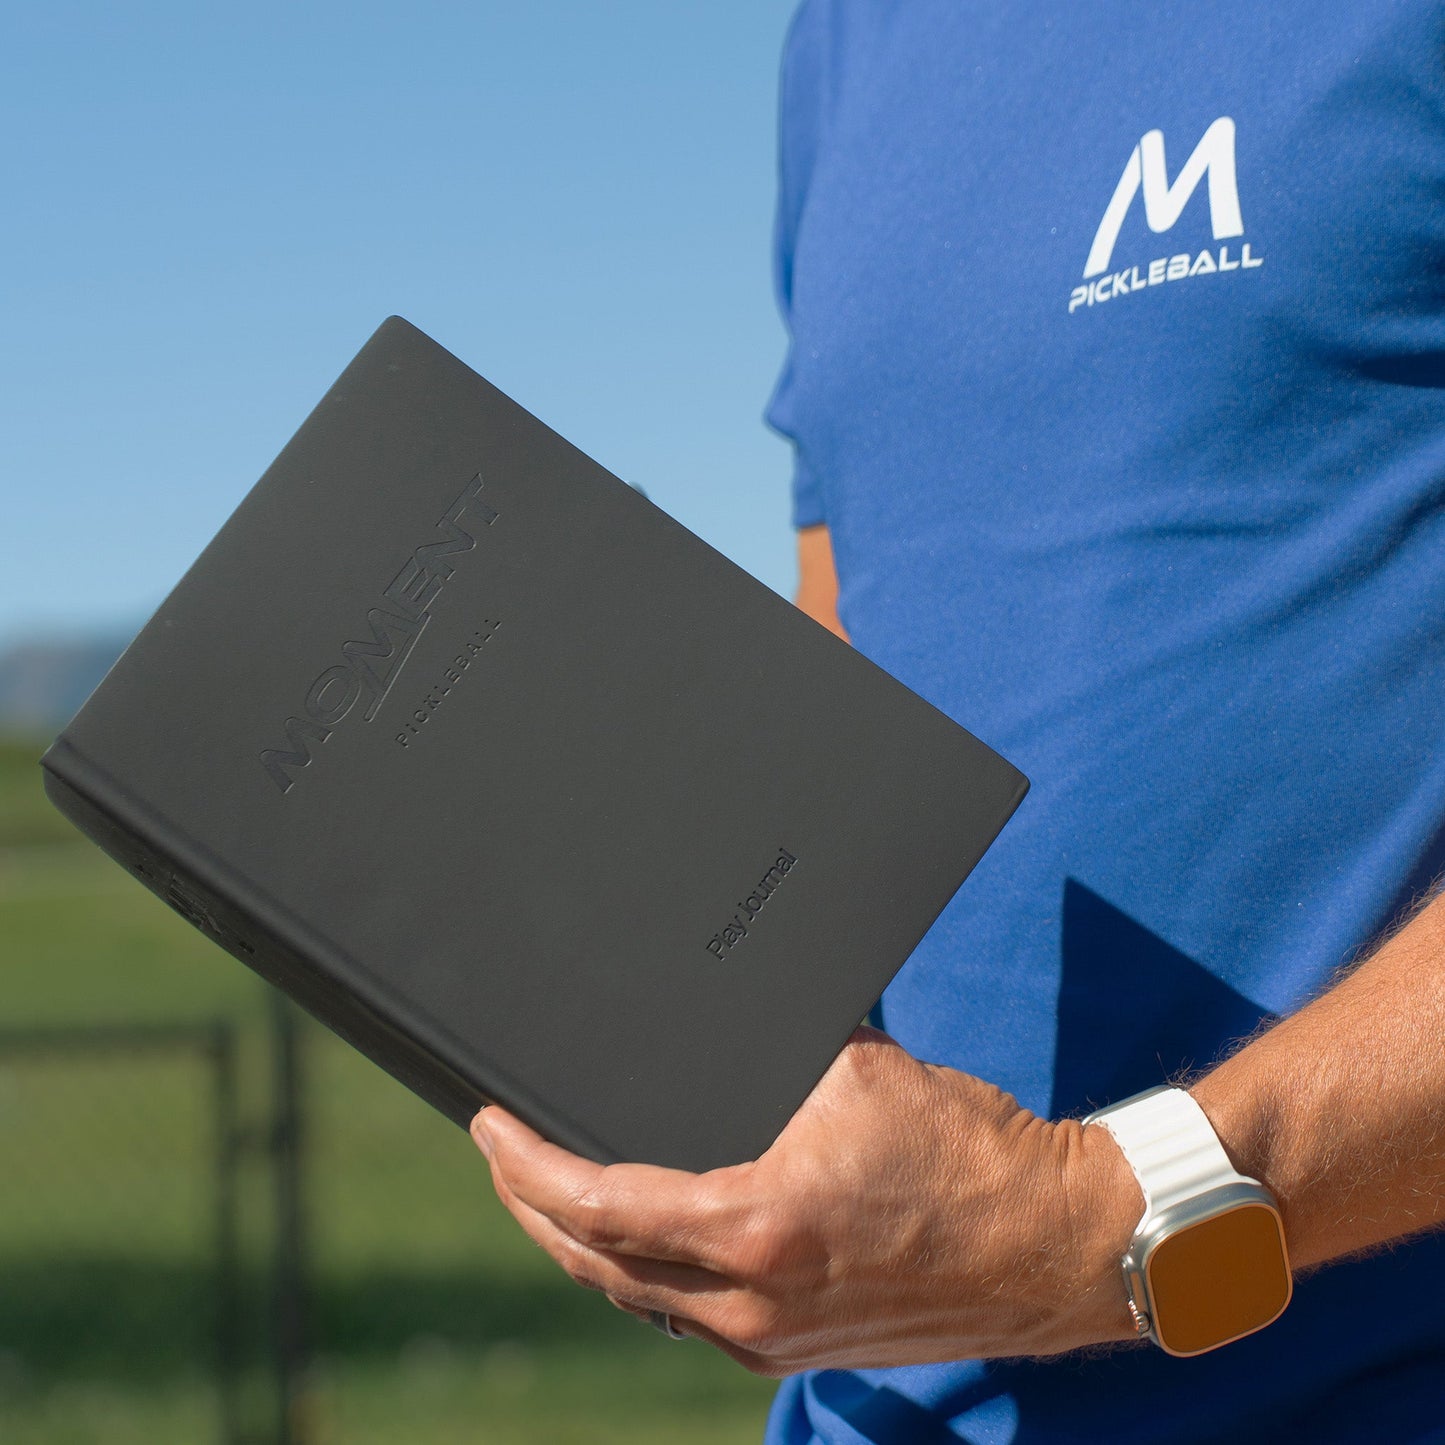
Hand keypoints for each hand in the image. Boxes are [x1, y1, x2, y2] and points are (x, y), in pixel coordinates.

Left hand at [470, 1027, 1140, 1374]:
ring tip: (549, 1186)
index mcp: (754, 1229)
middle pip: (594, 1261)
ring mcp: (770, 1338)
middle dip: (531, 1206)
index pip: (595, 1204)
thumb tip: (720, 1016)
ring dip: (579, 1242)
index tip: (488, 1125)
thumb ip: (772, 1049)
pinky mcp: (797, 1347)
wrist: (1055, 1244)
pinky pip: (684, 1315)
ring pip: (634, 1295)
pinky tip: (634, 1234)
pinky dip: (639, 1271)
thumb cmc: (967, 1155)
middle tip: (500, 1151)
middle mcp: (749, 1303)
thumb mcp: (855, 1072)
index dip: (525, 1164)